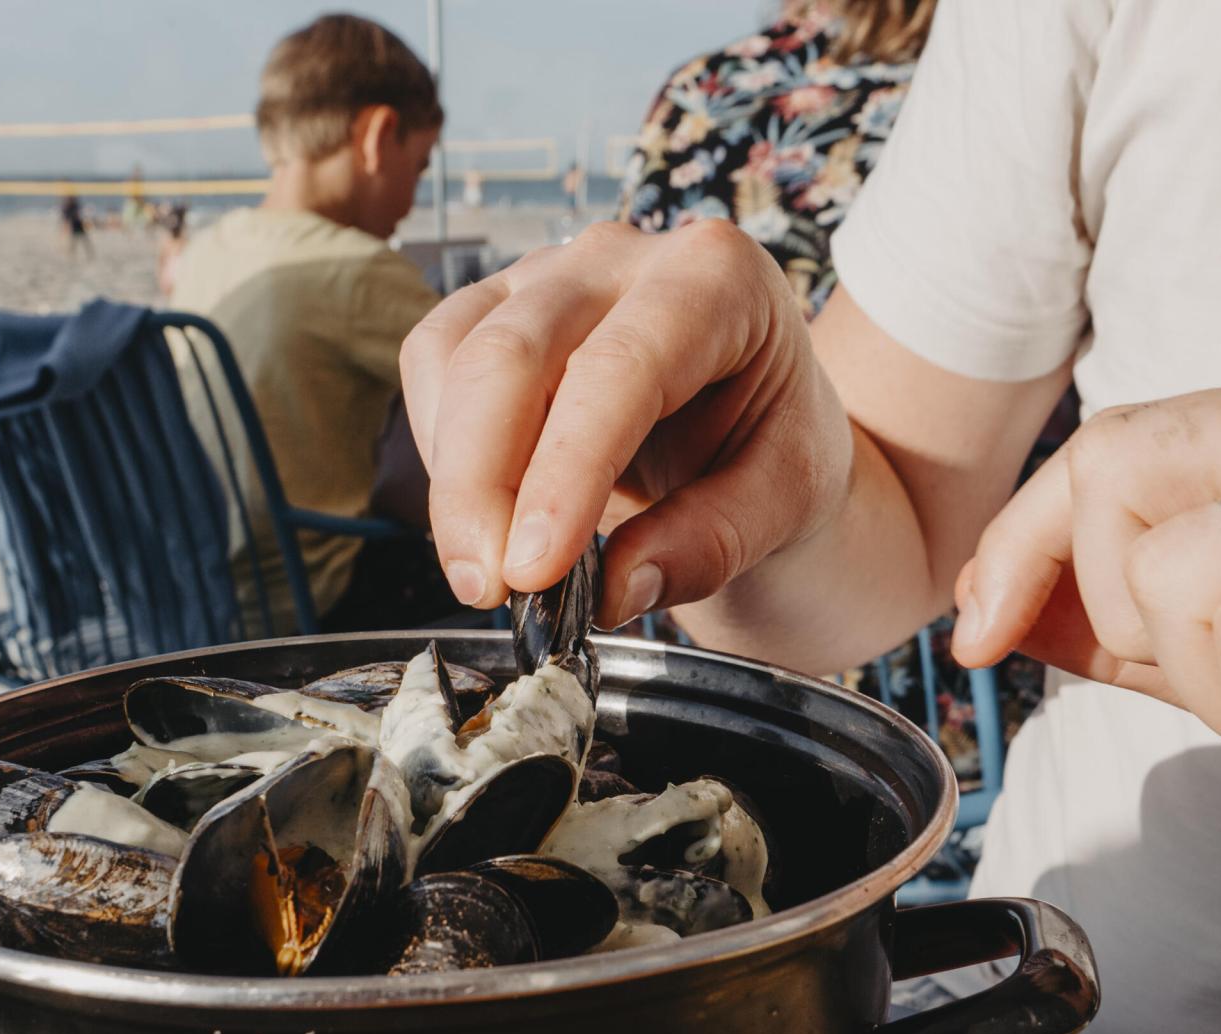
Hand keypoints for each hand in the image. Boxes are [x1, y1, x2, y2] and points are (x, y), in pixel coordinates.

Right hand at [400, 220, 852, 625]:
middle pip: (513, 353)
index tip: (534, 568)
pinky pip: (433, 365)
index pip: (620, 367)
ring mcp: (545, 274)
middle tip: (490, 590)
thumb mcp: (788, 501)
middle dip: (482, 484)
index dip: (566, 472)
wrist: (754, 423)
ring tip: (487, 574)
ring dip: (452, 477)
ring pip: (455, 355)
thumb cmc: (774, 446)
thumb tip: (616, 589)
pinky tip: (480, 516)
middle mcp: (620, 256)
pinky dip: (440, 454)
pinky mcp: (491, 306)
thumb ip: (715, 542)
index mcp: (717, 277)